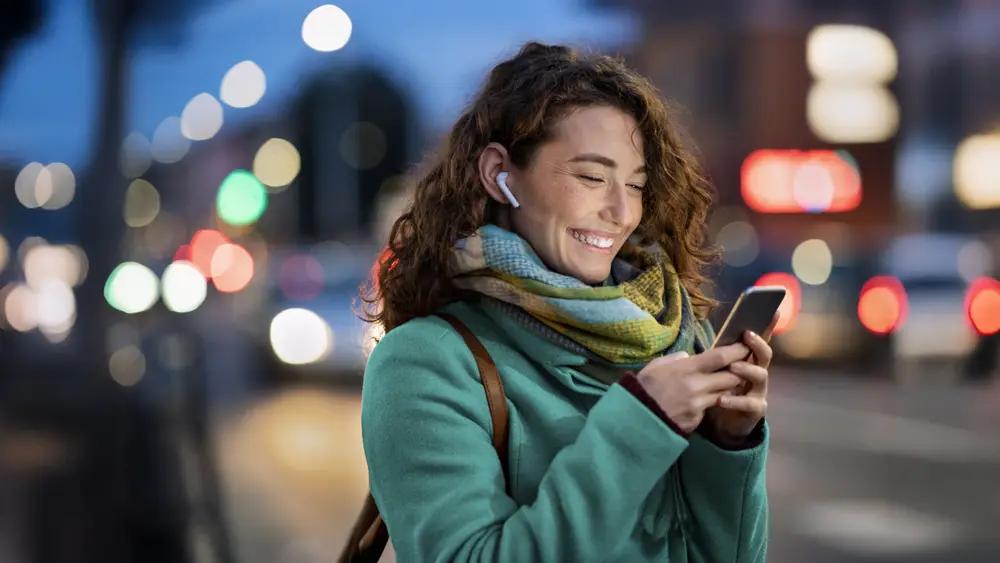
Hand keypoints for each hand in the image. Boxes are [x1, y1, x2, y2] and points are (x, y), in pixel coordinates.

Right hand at [635, 342, 751, 434]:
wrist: (636, 418)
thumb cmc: (643, 388)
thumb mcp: (657, 366)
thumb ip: (676, 360)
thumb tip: (689, 358)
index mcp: (686, 369)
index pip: (720, 357)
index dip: (737, 351)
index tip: (746, 346)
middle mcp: (697, 386)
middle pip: (731, 377)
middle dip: (739, 372)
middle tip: (742, 367)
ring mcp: (699, 405)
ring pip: (725, 394)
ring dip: (728, 388)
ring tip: (725, 383)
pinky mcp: (697, 419)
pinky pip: (710, 408)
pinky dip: (711, 403)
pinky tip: (704, 401)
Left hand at [704, 313, 777, 443]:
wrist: (724, 423)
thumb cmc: (721, 390)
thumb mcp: (718, 372)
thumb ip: (719, 357)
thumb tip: (710, 342)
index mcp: (749, 360)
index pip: (759, 340)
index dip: (767, 326)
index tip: (774, 310)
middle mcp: (758, 373)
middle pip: (764, 355)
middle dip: (757, 344)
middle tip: (747, 336)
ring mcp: (759, 391)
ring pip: (761, 376)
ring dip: (747, 369)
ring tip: (733, 367)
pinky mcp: (756, 409)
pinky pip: (748, 403)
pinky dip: (735, 400)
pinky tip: (721, 399)